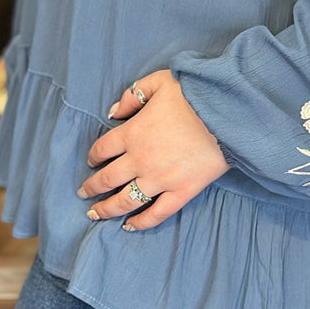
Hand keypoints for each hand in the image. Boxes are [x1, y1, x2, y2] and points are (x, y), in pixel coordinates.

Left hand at [77, 69, 228, 231]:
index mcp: (133, 133)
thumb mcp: (159, 82)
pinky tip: (130, 226)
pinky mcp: (181, 192)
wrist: (226, 113)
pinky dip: (142, 222)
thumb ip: (132, 94)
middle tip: (83, 193)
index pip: (102, 149)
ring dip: (107, 209)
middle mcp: (141, 160)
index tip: (92, 161)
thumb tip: (113, 112)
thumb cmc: (193, 94)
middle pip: (108, 179)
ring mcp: (161, 179)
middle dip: (92, 187)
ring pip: (126, 200)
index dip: (93, 155)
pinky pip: (157, 213)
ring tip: (95, 215)